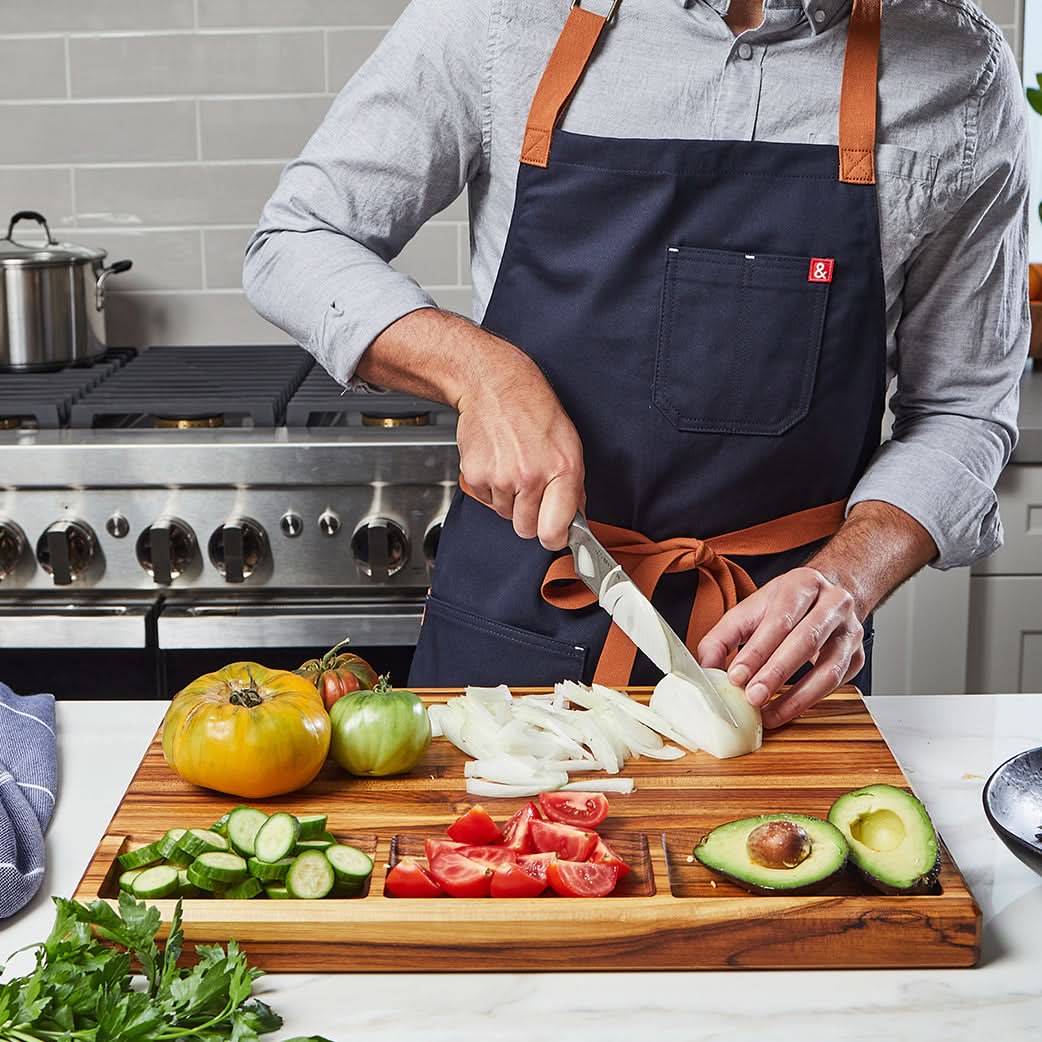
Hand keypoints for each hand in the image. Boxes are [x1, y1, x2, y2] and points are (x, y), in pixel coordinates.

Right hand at [355, 310, 585, 550]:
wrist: (494, 384)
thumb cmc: (534, 409)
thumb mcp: (569, 444)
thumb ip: (573, 486)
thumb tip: (575, 517)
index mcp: (562, 471)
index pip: (555, 532)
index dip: (554, 538)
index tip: (554, 534)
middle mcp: (531, 477)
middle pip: (526, 530)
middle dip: (530, 517)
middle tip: (532, 491)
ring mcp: (501, 477)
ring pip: (505, 514)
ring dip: (510, 499)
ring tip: (513, 466)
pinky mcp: (475, 475)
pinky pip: (486, 500)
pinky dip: (491, 487)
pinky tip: (497, 461)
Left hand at [697, 567, 864, 728]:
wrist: (824, 599)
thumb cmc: (783, 607)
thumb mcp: (749, 611)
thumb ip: (722, 637)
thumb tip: (706, 669)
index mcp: (803, 584)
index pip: (780, 618)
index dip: (757, 650)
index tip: (736, 676)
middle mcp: (834, 603)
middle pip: (806, 639)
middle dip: (776, 672)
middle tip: (752, 696)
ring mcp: (851, 630)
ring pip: (829, 668)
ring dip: (797, 695)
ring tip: (768, 713)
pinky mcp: (857, 656)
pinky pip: (837, 683)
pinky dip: (809, 701)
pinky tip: (785, 710)